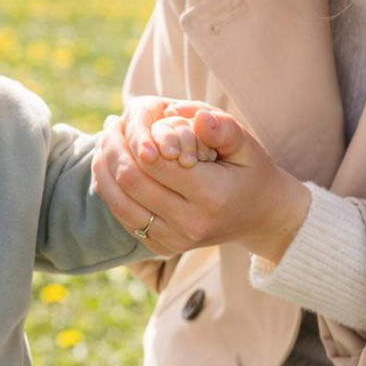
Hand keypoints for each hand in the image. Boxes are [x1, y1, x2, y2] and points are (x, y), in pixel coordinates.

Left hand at [94, 98, 310, 261]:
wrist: (260, 218)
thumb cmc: (251, 173)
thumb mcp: (247, 146)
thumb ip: (223, 129)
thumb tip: (198, 119)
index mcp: (212, 196)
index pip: (156, 164)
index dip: (135, 138)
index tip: (124, 117)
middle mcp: (190, 224)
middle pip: (131, 183)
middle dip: (113, 149)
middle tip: (109, 124)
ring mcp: (174, 241)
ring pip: (119, 204)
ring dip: (104, 169)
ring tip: (104, 140)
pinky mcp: (162, 248)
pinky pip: (124, 219)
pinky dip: (111, 191)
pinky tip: (109, 165)